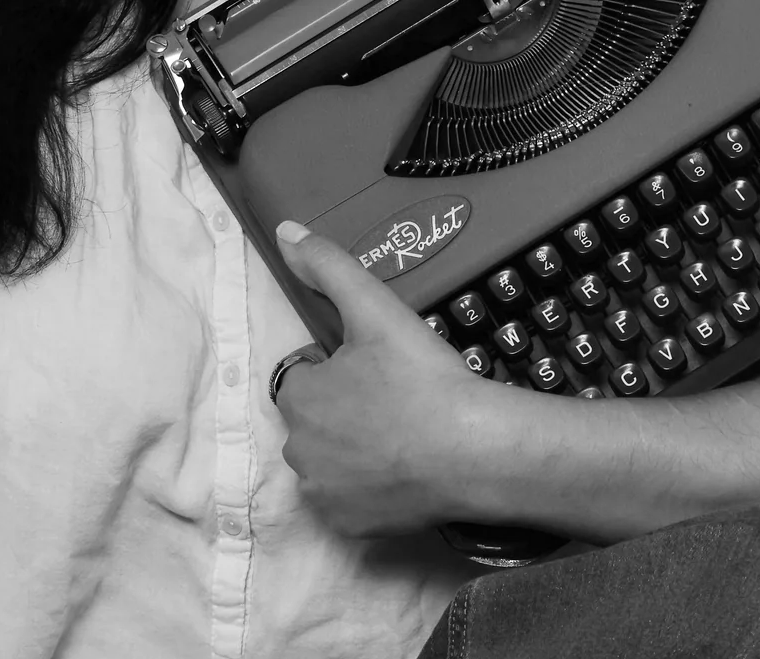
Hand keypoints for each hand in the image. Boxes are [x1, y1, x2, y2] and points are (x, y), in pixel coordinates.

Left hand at [271, 219, 497, 535]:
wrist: (474, 452)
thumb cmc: (421, 376)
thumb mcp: (374, 307)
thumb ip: (327, 266)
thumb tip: (284, 230)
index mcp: (298, 399)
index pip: (304, 378)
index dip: (338, 370)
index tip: (377, 368)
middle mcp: (298, 452)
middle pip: (315, 421)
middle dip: (343, 410)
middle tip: (395, 399)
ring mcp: (324, 497)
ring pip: (330, 461)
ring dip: (353, 449)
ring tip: (402, 434)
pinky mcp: (351, 530)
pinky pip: (349, 502)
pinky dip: (368, 489)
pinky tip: (403, 470)